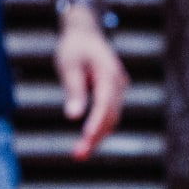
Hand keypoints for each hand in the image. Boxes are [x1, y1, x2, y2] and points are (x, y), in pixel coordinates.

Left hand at [55, 11, 127, 158]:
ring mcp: (119, 90)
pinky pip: (109, 115)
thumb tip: (73, 116)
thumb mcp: (69, 65)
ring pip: (111, 119)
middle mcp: (119, 83)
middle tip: (77, 156)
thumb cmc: (74, 47)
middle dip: (95, 137)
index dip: (97, 123)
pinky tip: (86, 142)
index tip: (86, 139)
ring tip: (78, 154)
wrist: (85, 33)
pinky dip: (99, 129)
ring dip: (97, 137)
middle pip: (110, 116)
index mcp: (108, 73)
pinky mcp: (114, 95)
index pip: (105, 103)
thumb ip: (73, 90)